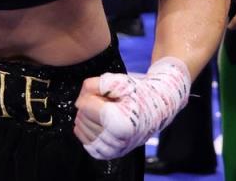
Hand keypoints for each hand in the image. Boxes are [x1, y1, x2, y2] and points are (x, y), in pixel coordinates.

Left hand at [75, 57, 190, 159]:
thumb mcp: (119, 81)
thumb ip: (93, 85)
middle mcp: (117, 141)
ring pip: (80, 127)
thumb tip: (78, 104)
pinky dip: (86, 127)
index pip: (85, 106)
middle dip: (90, 104)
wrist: (156, 109)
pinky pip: (83, 139)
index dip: (92, 94)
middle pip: (82, 117)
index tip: (106, 93)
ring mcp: (112, 150)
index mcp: (121, 124)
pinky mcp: (108, 154)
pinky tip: (99, 120)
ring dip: (89, 115)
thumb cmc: (138, 94)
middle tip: (108, 101)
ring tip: (107, 110)